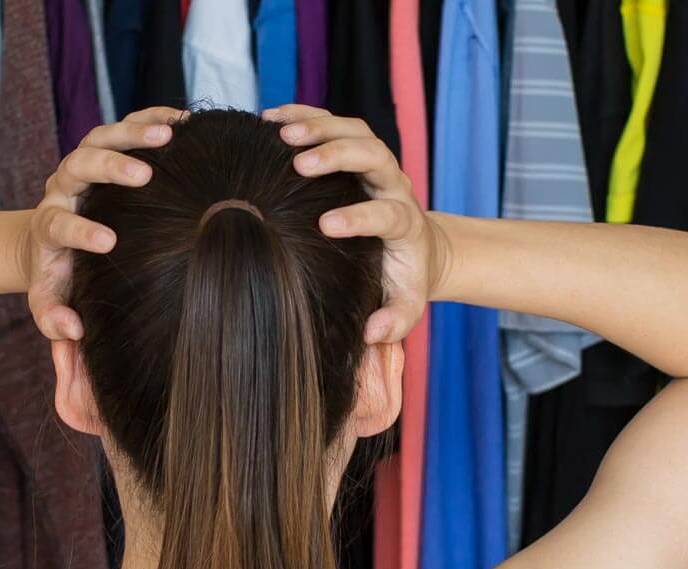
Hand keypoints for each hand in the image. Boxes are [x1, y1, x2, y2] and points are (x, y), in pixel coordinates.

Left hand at [23, 106, 187, 340]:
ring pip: (102, 136)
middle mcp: (63, 186)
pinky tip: (184, 121)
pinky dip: (152, 118)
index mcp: (49, 226)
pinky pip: (126, 124)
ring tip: (171, 134)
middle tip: (142, 175)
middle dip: (109, 167)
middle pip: (80, 164)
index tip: (108, 242)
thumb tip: (74, 330)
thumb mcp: (49, 302)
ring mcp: (83, 161)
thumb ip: (54, 318)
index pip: (59, 223)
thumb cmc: (58, 275)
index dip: (80, 231)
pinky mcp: (104, 147)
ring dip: (135, 132)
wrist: (50, 240)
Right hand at [263, 104, 445, 343]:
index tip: (326, 225)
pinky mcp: (357, 148)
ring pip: (355, 130)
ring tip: (278, 131)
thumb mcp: (406, 303)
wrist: (418, 244)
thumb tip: (372, 334)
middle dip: (337, 155)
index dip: (360, 216)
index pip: (387, 213)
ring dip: (318, 125)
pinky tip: (270, 118)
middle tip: (299, 163)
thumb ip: (395, 321)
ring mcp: (376, 163)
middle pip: (374, 154)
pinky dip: (305, 114)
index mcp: (404, 223)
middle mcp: (393, 184)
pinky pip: (334, 121)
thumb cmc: (404, 277)